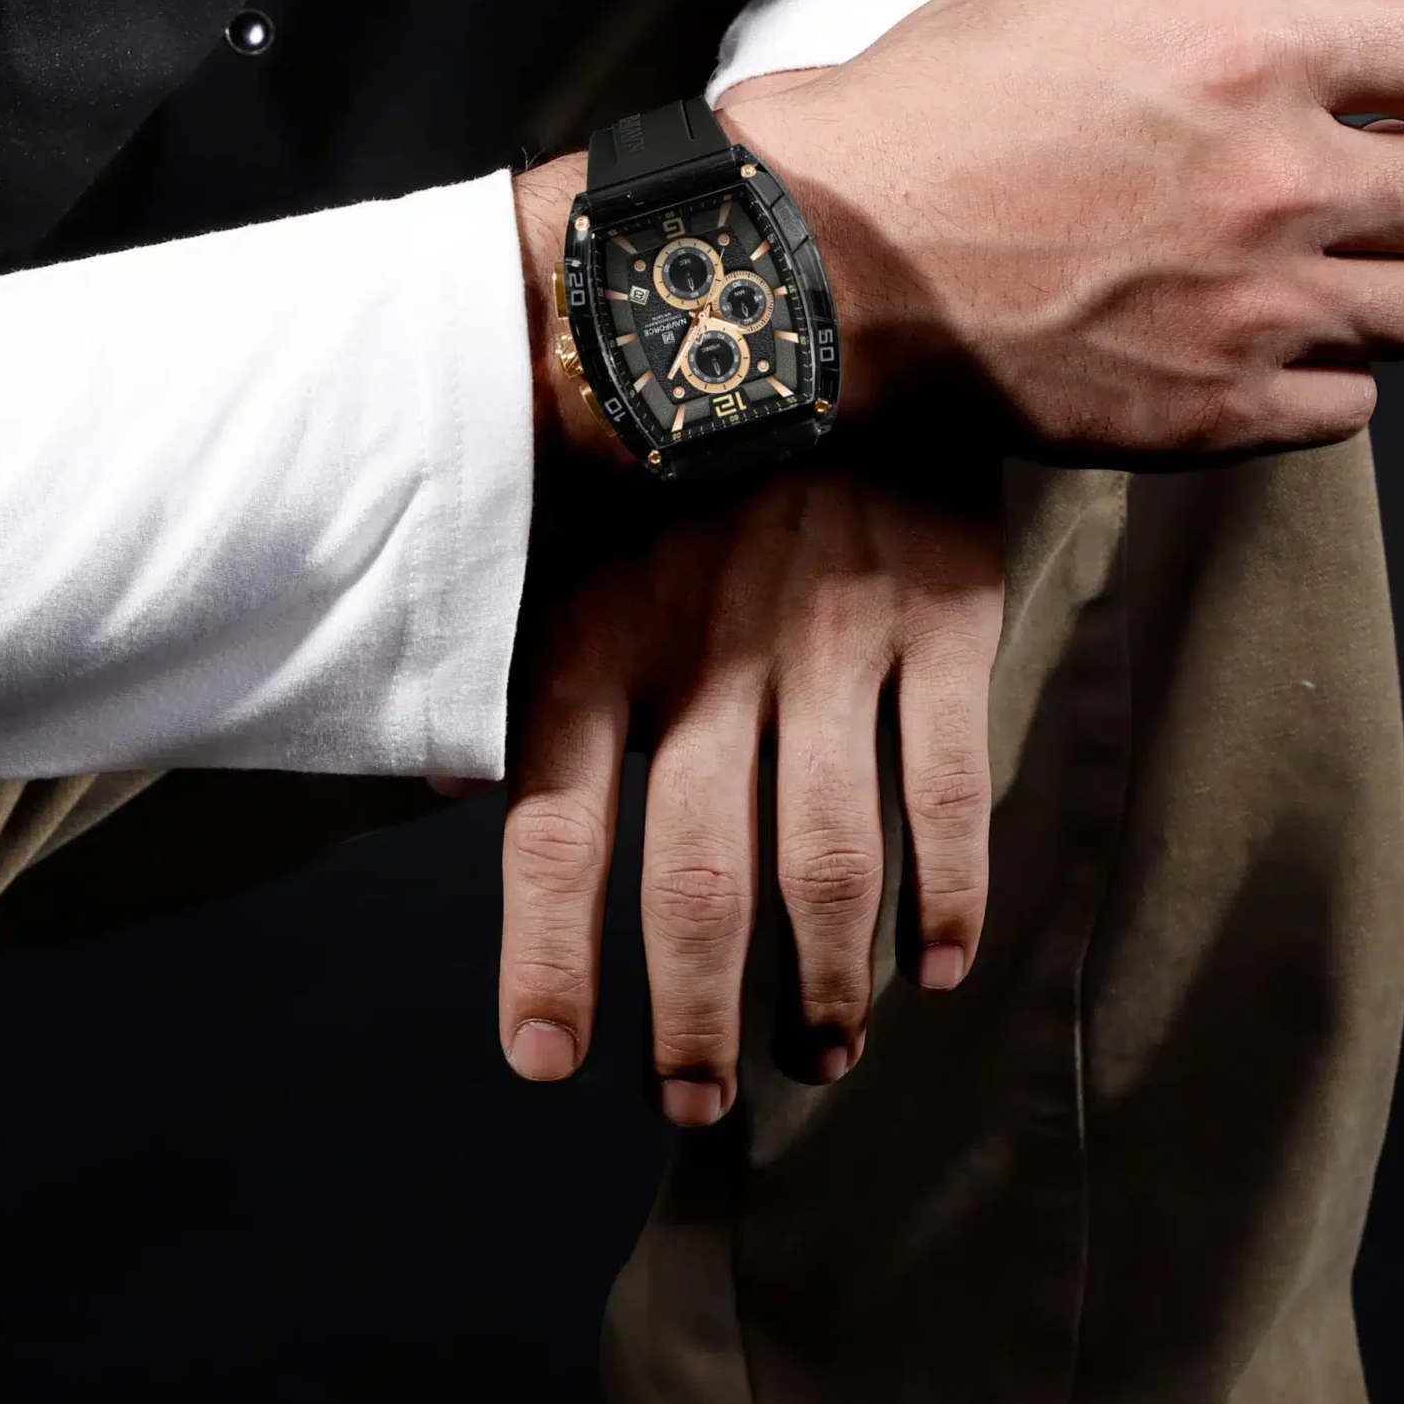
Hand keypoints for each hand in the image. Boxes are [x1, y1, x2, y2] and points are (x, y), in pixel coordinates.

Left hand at [499, 461, 1004, 1124]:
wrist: (822, 301)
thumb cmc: (669, 450)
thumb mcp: (569, 532)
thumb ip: (525, 665)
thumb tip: (454, 790)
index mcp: (593, 640)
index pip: (554, 830)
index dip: (548, 958)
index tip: (546, 1062)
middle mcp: (707, 657)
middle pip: (698, 878)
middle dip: (694, 1014)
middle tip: (694, 1101)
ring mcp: (830, 643)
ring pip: (827, 858)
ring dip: (821, 983)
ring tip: (817, 1056)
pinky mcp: (939, 621)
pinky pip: (948, 786)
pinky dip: (948, 891)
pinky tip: (937, 965)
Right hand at [711, 0, 1403, 455]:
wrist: (825, 254)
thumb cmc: (938, 103)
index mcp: (1257, 50)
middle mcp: (1279, 180)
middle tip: (1356, 185)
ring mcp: (1251, 307)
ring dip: (1384, 286)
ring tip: (1307, 272)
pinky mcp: (1208, 411)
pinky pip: (1346, 409)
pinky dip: (1322, 377)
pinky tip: (1258, 342)